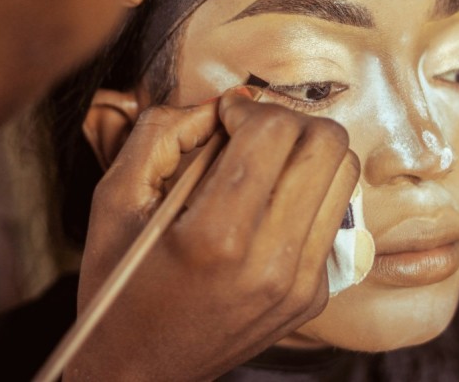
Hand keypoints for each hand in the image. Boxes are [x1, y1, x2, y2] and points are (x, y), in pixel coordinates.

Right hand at [65, 87, 358, 380]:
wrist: (139, 371)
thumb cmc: (120, 285)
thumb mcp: (114, 200)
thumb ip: (161, 133)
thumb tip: (220, 104)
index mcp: (216, 236)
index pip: (276, 131)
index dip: (249, 109)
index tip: (225, 119)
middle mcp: (271, 262)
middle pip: (329, 145)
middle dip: (291, 121)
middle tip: (253, 133)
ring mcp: (301, 283)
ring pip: (344, 176)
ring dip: (307, 155)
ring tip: (265, 165)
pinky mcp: (314, 296)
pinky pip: (334, 217)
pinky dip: (308, 195)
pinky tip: (270, 206)